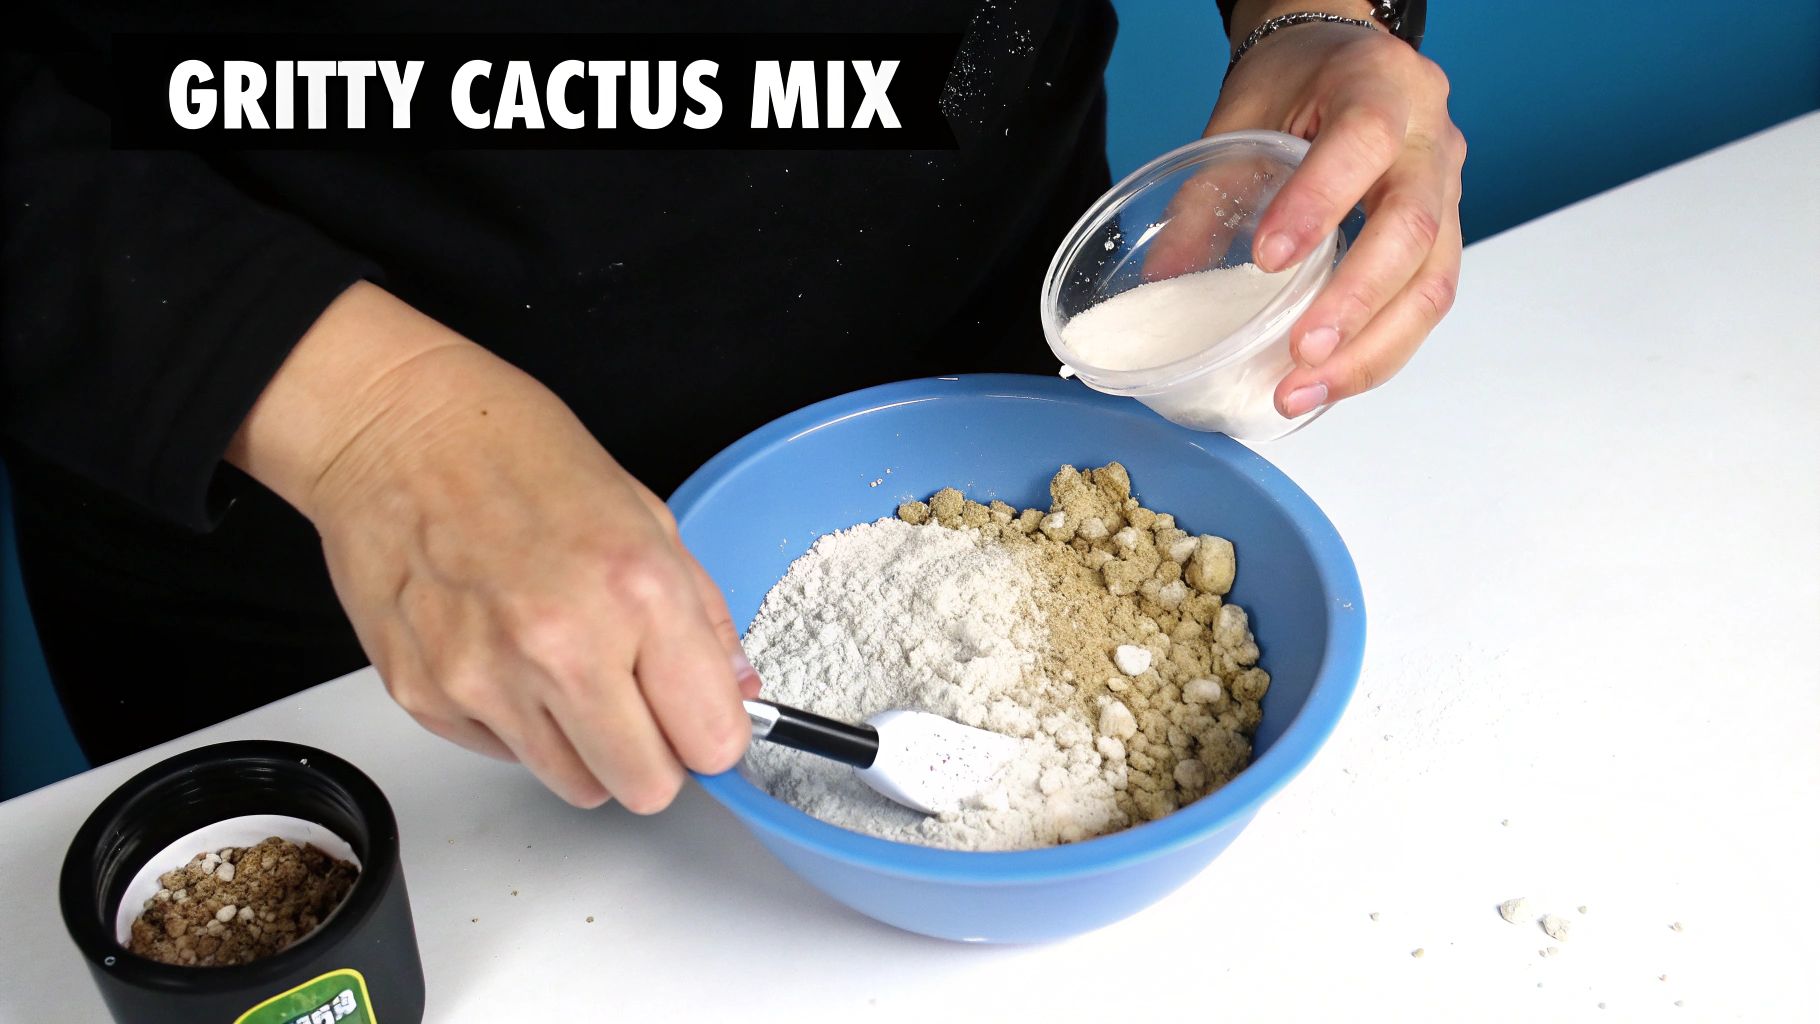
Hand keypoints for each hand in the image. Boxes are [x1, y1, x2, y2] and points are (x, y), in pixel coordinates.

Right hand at [230, 283, 759, 809]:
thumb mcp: (645, 514)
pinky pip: (504, 755)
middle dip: (654, 756)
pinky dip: (517, 724)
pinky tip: (505, 652)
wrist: (391, 429)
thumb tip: (736, 691)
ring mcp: (487, 680)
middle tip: (639, 704)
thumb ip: (701, 616)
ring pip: (576, 786)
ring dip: (586, 747)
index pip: (712, 738)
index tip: (701, 717)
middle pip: (646, 788)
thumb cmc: (515, 452)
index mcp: (637, 590)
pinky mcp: (426, 698)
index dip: (713, 734)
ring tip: (565, 668)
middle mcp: (563, 646)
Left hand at [1209, 8, 1464, 417]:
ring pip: (1434, 282)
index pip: (1362, 143)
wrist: (1345, 57)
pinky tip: (1331, 379)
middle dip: (1355, 305)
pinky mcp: (1445, 234)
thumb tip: (1167, 279)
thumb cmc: (1297, 80)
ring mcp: (1448, 189)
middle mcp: (1431, 139)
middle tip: (1299, 355)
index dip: (1318, 205)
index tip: (1267, 260)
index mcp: (1379, 86)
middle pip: (1414, 230)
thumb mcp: (1242, 115)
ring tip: (1305, 392)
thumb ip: (1210, 193)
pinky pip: (1426, 299)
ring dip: (1372, 350)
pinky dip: (1379, 348)